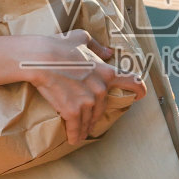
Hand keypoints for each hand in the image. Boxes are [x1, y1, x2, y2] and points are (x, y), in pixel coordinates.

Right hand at [17, 30, 146, 145]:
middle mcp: (101, 89)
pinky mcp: (72, 111)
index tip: (138, 96)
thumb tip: (109, 52)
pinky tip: (73, 139)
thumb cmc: (59, 46)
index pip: (133, 82)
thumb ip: (98, 47)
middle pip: (103, 107)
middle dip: (97, 113)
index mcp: (107, 72)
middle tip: (91, 119)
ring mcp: (87, 102)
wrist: (39, 59)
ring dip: (86, 127)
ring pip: (90, 119)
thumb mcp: (82, 38)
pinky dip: (75, 134)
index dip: (139, 90)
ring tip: (82, 132)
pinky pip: (76, 127)